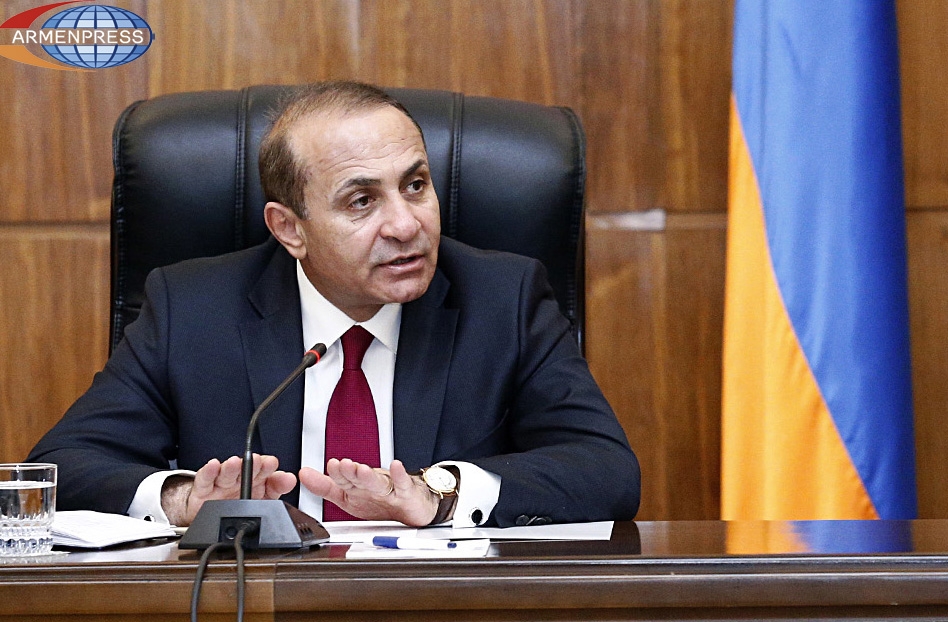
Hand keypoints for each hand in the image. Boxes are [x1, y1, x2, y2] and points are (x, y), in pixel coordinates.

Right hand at [161, 454, 296, 525]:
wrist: (209, 518)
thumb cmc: (236, 505)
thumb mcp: (261, 501)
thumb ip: (276, 489)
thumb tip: (290, 479)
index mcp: (256, 481)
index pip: (265, 471)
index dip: (269, 468)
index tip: (273, 464)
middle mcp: (240, 479)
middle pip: (247, 470)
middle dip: (254, 465)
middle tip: (260, 461)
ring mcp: (222, 483)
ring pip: (227, 473)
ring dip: (232, 467)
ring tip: (236, 462)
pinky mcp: (203, 489)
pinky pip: (206, 479)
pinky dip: (209, 471)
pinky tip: (214, 465)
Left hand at [299, 459, 438, 525]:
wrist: (411, 506)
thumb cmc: (379, 500)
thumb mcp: (347, 497)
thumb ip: (325, 487)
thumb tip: (303, 474)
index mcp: (355, 487)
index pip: (342, 480)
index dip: (336, 474)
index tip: (330, 465)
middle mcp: (369, 485)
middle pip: (358, 479)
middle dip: (349, 472)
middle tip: (340, 465)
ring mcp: (387, 488)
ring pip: (377, 482)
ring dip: (368, 476)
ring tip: (360, 469)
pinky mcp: (405, 493)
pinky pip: (402, 484)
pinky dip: (399, 475)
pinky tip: (395, 466)